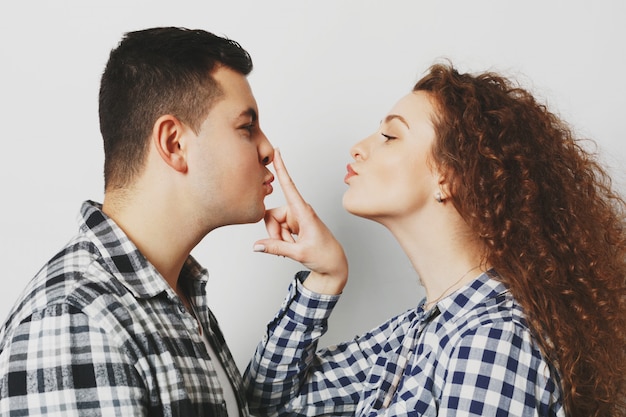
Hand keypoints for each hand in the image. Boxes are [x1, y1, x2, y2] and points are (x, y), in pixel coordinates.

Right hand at [254, 149, 347, 294]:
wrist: (334, 264)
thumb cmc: (323, 255)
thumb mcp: (298, 253)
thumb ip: (276, 248)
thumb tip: (257, 246)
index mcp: (303, 211)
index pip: (289, 186)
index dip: (281, 169)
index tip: (276, 152)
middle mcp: (299, 211)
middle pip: (271, 215)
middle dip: (274, 233)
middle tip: (286, 246)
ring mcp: (296, 218)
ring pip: (273, 223)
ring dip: (278, 238)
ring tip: (292, 247)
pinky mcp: (294, 224)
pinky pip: (278, 228)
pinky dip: (280, 240)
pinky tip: (291, 246)